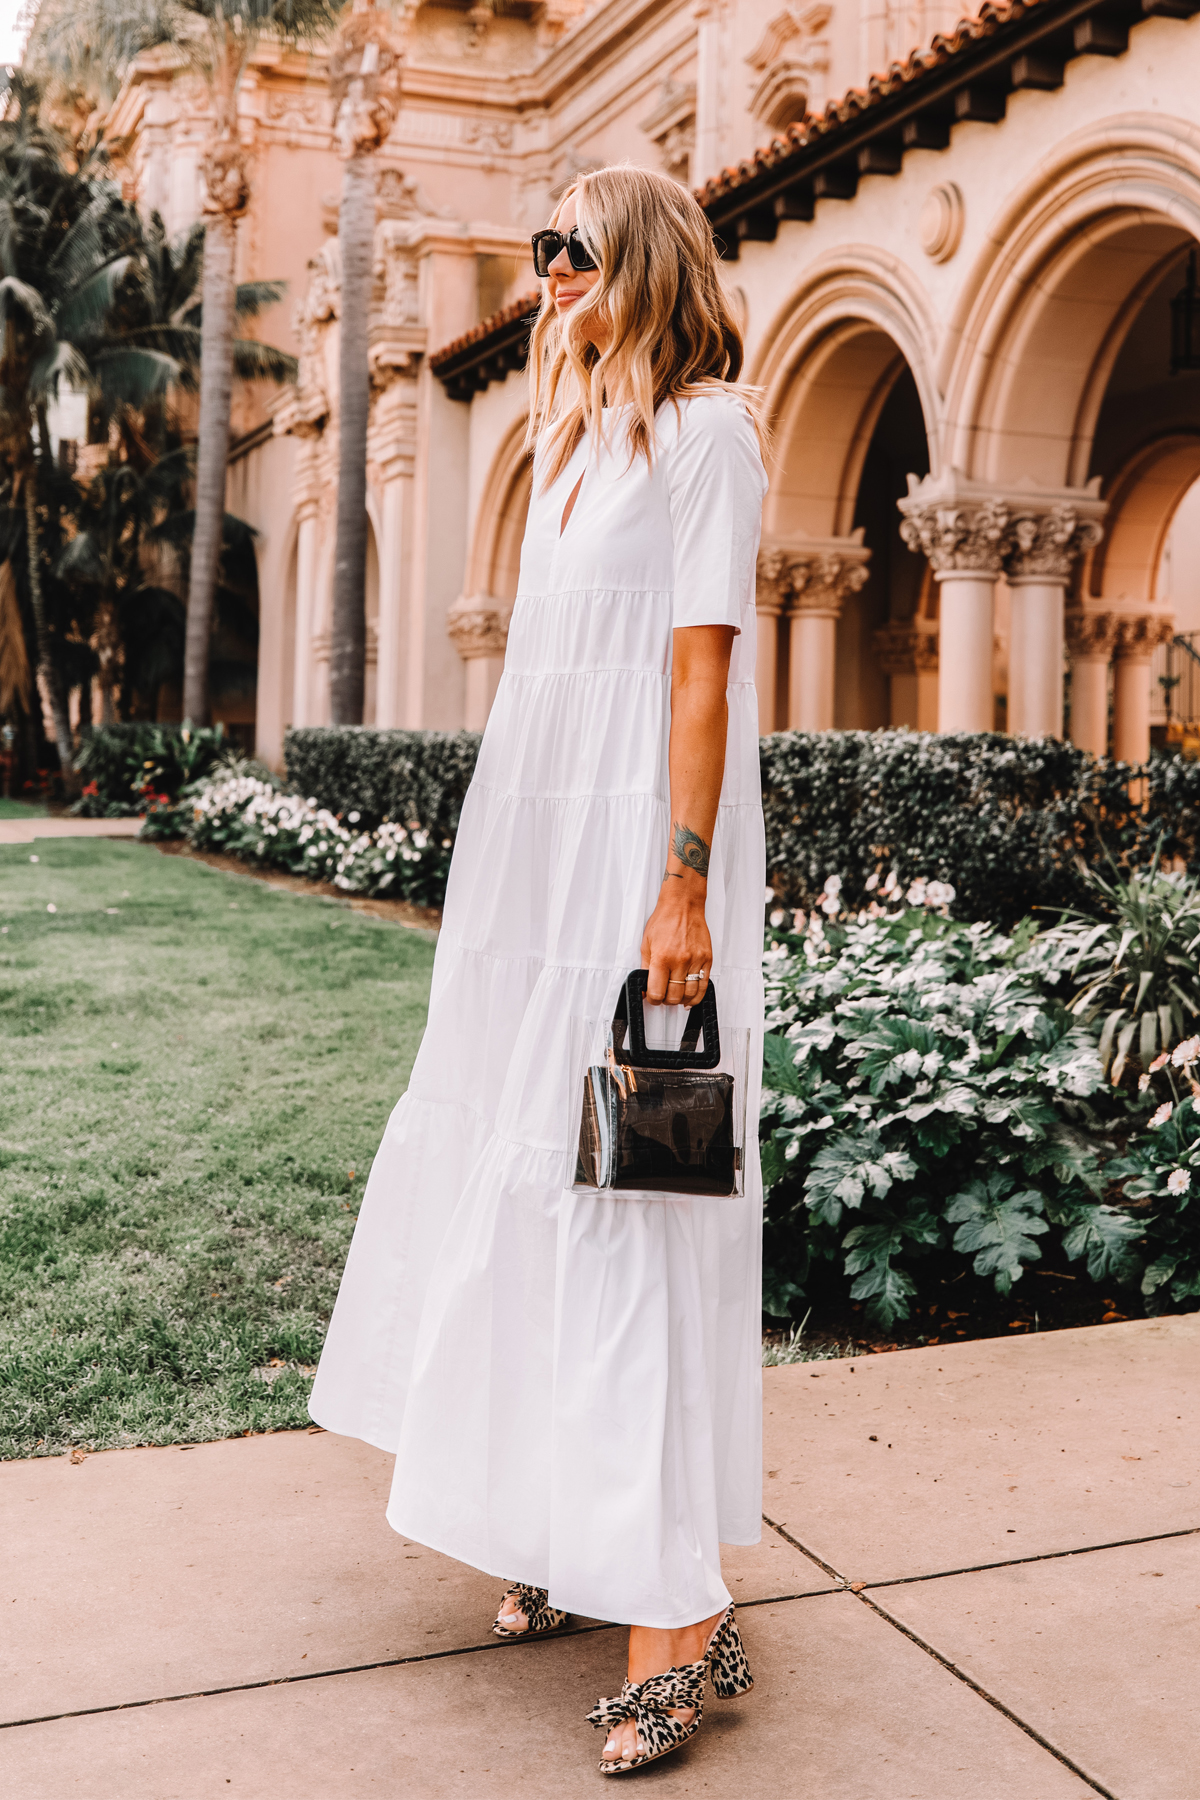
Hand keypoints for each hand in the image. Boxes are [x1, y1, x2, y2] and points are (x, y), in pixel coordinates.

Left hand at [640, 872, 711, 1006]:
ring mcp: (695, 961)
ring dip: (681, 1000)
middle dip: (666, 1001)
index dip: (652, 999)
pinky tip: (690, 998)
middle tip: (663, 996)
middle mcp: (679, 961)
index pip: (657, 992)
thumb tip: (645, 987)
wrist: (683, 906)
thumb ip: (646, 968)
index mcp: (661, 958)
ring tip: (676, 997)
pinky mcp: (707, 960)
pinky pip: (703, 985)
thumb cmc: (664, 921)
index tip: (652, 997)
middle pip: (674, 997)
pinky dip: (696, 996)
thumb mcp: (646, 944)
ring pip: (689, 994)